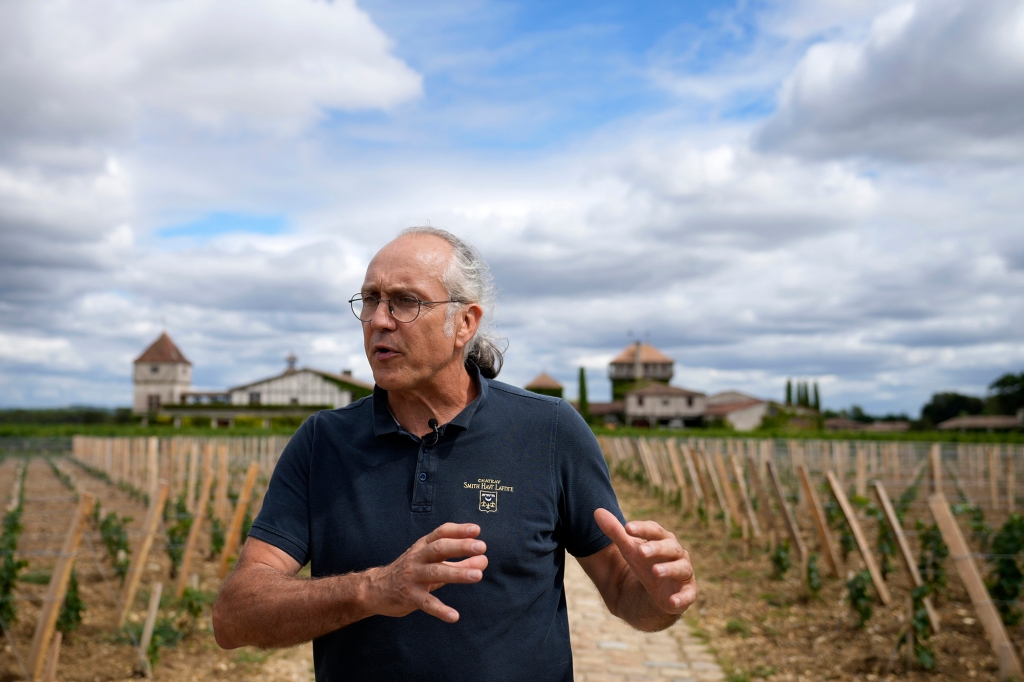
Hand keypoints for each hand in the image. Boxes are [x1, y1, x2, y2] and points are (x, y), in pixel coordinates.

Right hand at [366, 522, 487, 622]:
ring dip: (457, 573)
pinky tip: (454, 616)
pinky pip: (426, 603)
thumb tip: (484, 561)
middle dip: (460, 546)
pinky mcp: (409, 596)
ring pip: (436, 572)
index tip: (476, 530)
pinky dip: (440, 610)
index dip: (459, 530)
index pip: (441, 533)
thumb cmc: (412, 572)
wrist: (376, 589)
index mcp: (423, 546)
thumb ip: (459, 563)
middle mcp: (417, 557)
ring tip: (477, 575)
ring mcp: (412, 576)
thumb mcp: (433, 563)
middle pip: (439, 548)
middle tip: (481, 547)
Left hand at [594, 508, 695, 613]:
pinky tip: (672, 602)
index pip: (655, 530)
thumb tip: (597, 512)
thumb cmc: (645, 564)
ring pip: (681, 568)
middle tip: (640, 551)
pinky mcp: (688, 593)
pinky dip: (682, 598)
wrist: (657, 593)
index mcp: (663, 540)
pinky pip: (688, 595)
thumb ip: (615, 532)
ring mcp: (684, 573)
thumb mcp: (629, 550)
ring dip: (669, 569)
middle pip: (670, 547)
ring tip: (655, 571)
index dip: (643, 529)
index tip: (627, 528)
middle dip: (656, 548)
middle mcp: (677, 554)